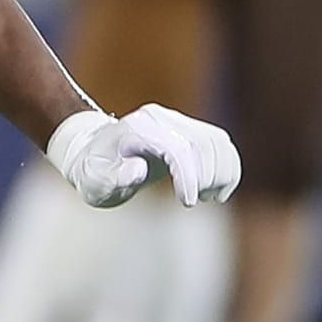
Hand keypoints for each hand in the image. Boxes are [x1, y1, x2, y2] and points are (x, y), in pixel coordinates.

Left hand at [45, 104, 241, 209]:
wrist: (93, 152)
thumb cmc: (93, 172)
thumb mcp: (93, 181)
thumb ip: (112, 177)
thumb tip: (137, 170)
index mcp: (137, 129)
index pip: (177, 147)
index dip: (190, 176)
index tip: (189, 203)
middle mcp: (159, 119)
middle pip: (201, 143)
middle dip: (206, 177)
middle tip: (193, 200)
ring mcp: (176, 121)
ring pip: (217, 142)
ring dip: (221, 173)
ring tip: (207, 197)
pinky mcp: (188, 130)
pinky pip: (221, 143)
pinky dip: (228, 167)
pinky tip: (218, 191)